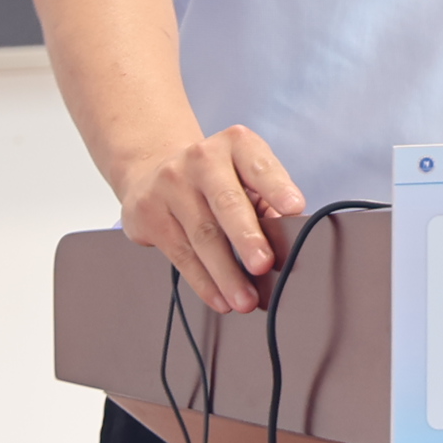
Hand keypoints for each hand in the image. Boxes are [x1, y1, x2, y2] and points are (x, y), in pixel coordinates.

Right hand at [116, 124, 306, 314]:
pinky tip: (220, 298)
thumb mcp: (245, 175)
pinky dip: (204, 282)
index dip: (277, 187)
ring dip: (226, 274)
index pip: (259, 166)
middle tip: (264, 265)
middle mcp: (202, 158)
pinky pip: (181, 254)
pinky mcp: (148, 212)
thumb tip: (288, 241)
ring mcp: (170, 184)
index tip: (294, 209)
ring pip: (202, 236)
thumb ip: (268, 202)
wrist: (155, 169)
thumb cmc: (217, 178)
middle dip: (247, 237)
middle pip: (227, 203)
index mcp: (236, 143)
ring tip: (245, 299)